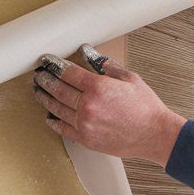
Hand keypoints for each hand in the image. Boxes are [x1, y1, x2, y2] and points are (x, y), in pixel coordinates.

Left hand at [33, 51, 186, 165]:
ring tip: (39, 91)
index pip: (67, 72)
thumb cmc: (146, 108)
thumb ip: (107, 66)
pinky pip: (63, 128)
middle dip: (45, 80)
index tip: (47, 61)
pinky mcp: (86, 139)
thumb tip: (92, 55)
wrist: (154, 134)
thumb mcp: (129, 78)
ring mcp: (85, 124)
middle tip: (39, 75)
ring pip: (56, 108)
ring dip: (45, 98)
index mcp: (98, 87)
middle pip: (57, 89)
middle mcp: (88, 105)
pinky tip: (49, 116)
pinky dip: (53, 121)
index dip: (54, 65)